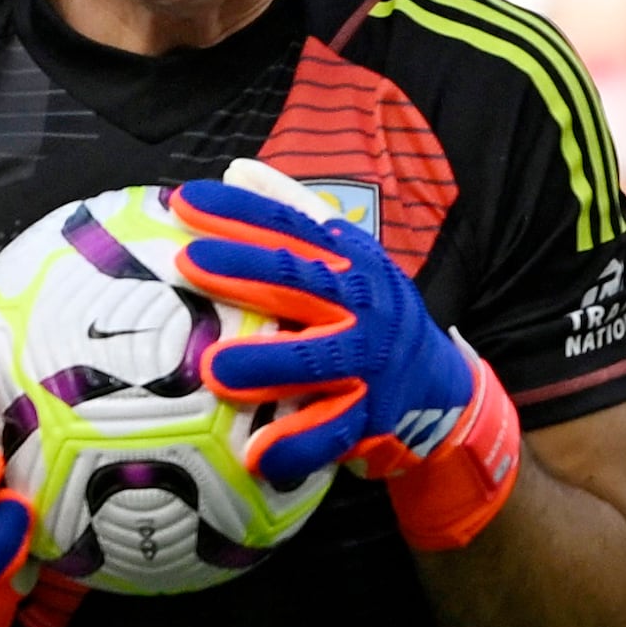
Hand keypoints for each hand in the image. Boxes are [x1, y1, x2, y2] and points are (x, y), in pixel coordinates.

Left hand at [174, 174, 522, 548]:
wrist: (440, 385)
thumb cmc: (371, 316)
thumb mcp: (346, 258)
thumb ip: (293, 216)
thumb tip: (235, 170)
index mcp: (350, 262)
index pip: (289, 229)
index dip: (239, 213)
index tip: (185, 202)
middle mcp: (363, 306)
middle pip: (301, 282)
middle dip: (246, 270)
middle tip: (190, 263)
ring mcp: (370, 363)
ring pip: (318, 361)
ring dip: (268, 363)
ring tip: (215, 369)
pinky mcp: (373, 415)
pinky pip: (331, 434)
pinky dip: (297, 446)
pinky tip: (258, 457)